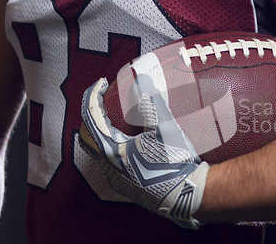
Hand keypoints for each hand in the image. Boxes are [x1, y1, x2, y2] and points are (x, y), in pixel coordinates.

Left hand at [80, 77, 209, 228]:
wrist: (187, 196)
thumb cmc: (174, 163)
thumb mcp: (164, 128)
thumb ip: (150, 103)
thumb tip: (140, 78)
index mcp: (110, 151)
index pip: (92, 117)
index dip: (93, 96)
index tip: (102, 83)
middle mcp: (108, 168)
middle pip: (88, 137)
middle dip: (93, 118)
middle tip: (104, 103)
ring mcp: (118, 181)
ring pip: (101, 153)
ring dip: (105, 134)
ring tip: (118, 122)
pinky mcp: (129, 188)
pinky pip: (114, 165)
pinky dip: (116, 149)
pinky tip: (132, 145)